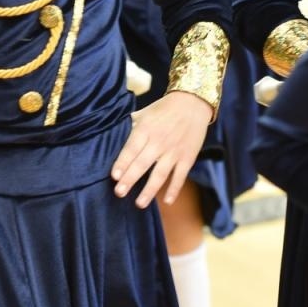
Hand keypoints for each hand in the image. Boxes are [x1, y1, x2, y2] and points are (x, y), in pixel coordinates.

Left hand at [111, 90, 212, 208]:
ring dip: (149, 190)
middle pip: (142, 163)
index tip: (114, 176)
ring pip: (160, 174)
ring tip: (139, 203)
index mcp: (146, 129)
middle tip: (119, 193)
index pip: (131, 148)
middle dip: (130, 179)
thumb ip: (131, 126)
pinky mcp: (187, 157)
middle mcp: (159, 141)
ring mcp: (174, 151)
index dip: (123, 163)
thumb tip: (114, 134)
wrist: (193, 102)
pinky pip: (180, 176)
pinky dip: (174, 189)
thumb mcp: (145, 112)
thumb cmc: (164, 108)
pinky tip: (167, 201)